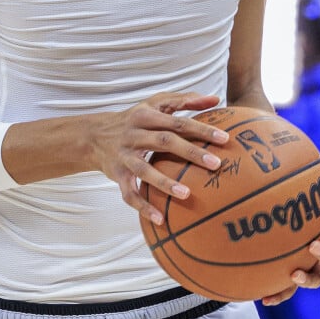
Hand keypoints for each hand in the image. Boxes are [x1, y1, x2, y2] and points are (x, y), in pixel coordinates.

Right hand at [90, 91, 228, 223]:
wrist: (94, 136)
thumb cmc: (135, 118)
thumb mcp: (156, 104)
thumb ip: (185, 100)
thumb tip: (215, 98)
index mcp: (147, 115)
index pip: (178, 122)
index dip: (201, 130)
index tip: (225, 139)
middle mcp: (135, 134)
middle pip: (165, 142)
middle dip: (191, 152)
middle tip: (216, 164)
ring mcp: (125, 156)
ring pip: (145, 169)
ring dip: (164, 182)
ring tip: (186, 194)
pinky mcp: (117, 175)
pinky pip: (129, 193)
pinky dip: (143, 207)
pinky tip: (160, 220)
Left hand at [261, 165, 319, 305]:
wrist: (282, 218)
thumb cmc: (301, 199)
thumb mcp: (312, 187)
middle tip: (313, 246)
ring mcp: (311, 266)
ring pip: (317, 279)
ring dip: (308, 278)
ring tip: (294, 274)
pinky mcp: (293, 278)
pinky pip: (289, 291)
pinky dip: (278, 295)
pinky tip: (263, 298)